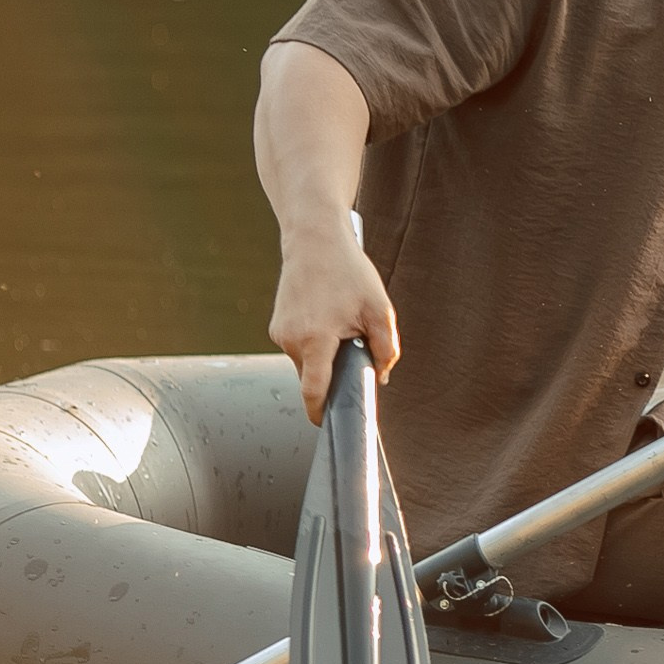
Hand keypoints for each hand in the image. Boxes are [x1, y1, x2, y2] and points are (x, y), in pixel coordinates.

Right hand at [267, 224, 399, 424]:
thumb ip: (385, 349)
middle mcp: (291, 340)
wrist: (314, 239)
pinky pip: (300, 346)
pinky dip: (315, 341)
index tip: (327, 425)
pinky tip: (327, 315)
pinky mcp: (277, 326)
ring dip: (325, 353)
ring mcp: (280, 333)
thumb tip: (381, 376)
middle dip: (334, 371)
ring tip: (340, 320)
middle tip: (354, 343)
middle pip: (315, 376)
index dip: (321, 413)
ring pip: (307, 361)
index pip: (313, 391)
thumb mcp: (379, 309)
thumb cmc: (348, 272)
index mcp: (315, 340)